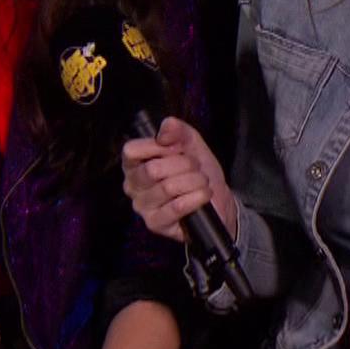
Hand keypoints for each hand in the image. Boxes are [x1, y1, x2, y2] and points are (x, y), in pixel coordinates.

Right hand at [121, 117, 233, 242]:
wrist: (217, 200)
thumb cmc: (198, 171)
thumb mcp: (191, 144)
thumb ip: (178, 131)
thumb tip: (167, 125)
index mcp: (135, 164)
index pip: (132, 151)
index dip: (158, 147)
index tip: (176, 149)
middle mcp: (133, 186)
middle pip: (152, 169)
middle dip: (184, 165)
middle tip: (195, 168)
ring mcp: (142, 207)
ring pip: (168, 187)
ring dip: (194, 181)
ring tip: (201, 182)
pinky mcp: (156, 224)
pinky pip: (177, 206)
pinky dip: (197, 197)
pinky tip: (204, 195)